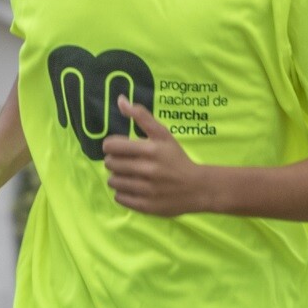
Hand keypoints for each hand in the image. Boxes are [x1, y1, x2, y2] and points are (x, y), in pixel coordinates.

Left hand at [103, 97, 212, 216]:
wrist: (197, 188)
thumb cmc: (177, 158)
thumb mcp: (163, 134)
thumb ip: (141, 116)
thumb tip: (120, 100)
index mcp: (150, 149)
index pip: (112, 146)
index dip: (110, 146)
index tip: (117, 148)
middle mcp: (147, 170)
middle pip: (111, 164)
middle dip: (113, 162)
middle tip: (124, 163)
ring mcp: (146, 190)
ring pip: (113, 182)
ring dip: (117, 178)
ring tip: (127, 176)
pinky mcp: (146, 206)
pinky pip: (120, 198)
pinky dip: (122, 193)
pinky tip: (131, 188)